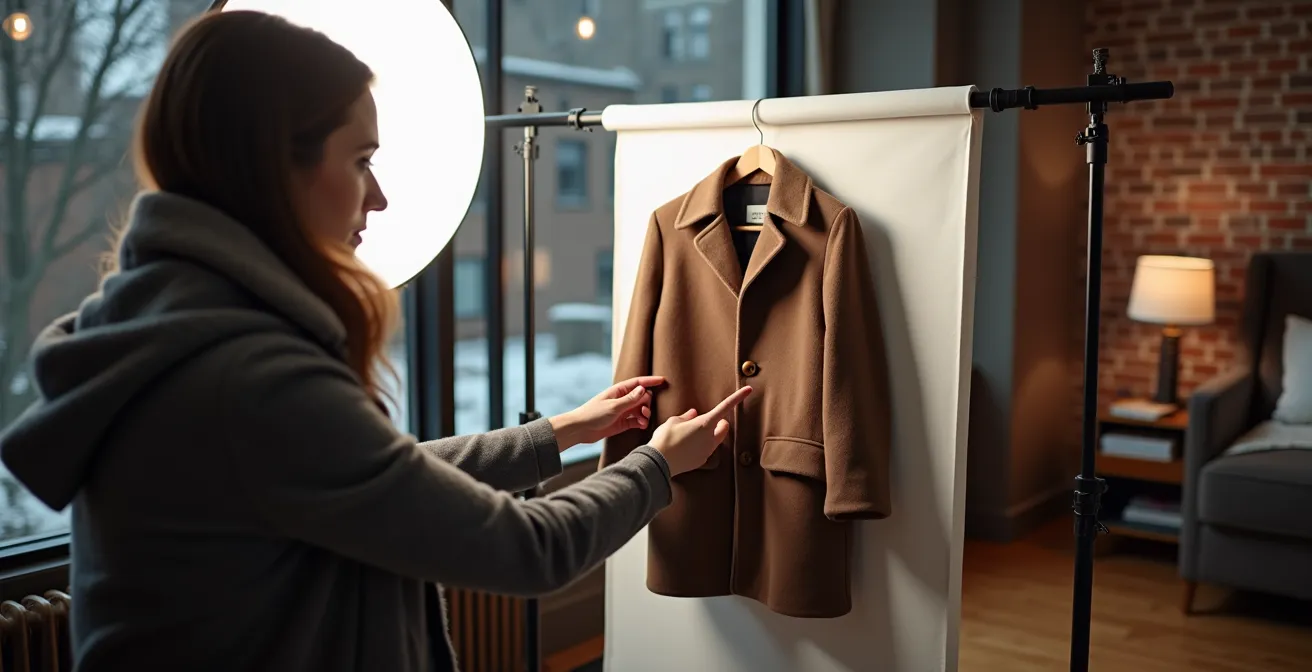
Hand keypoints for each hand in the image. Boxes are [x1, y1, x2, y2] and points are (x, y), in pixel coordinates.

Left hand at [549, 376, 664, 450]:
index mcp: (619, 391)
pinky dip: (641, 422)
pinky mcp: (622, 423)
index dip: (651, 381)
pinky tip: (642, 426)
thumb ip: (630, 399)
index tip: (663, 381)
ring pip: (641, 409)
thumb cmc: (593, 414)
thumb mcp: (613, 406)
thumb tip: (644, 389)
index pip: (638, 383)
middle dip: (647, 402)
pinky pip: (637, 421)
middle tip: (645, 410)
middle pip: (642, 397)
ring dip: (645, 414)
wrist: (580, 429)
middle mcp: (622, 400)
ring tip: (644, 420)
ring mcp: (623, 411)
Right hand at [648, 386, 752, 475]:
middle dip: (719, 423)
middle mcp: (710, 438)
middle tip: (706, 421)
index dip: (737, 397)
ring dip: (707, 434)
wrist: (658, 462)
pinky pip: (705, 449)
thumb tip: (692, 414)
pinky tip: (685, 446)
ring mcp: (707, 451)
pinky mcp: (701, 460)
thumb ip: (686, 417)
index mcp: (705, 424)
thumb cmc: (665, 439)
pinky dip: (699, 445)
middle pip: (723, 427)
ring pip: (714, 439)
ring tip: (688, 435)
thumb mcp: (673, 421)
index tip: (748, 390)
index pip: (725, 407)